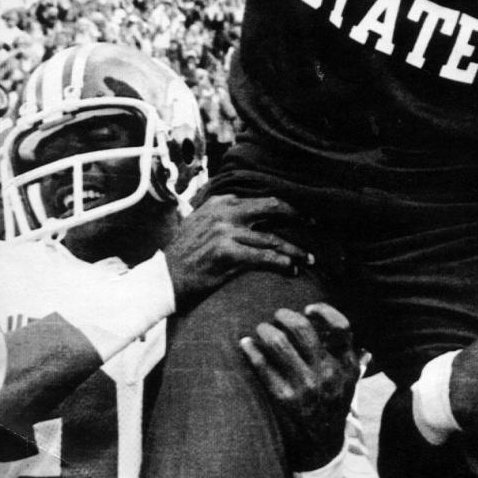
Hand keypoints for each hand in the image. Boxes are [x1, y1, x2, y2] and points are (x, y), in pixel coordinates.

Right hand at [163, 195, 310, 307]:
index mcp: (221, 201)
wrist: (163, 280)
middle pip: (272, 207)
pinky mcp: (228, 253)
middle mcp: (225, 212)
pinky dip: (283, 263)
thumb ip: (221, 211)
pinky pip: (265, 257)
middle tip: (314, 223)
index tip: (300, 212)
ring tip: (309, 257)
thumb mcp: (199, 221)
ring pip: (273, 238)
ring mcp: (226, 232)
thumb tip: (245, 206)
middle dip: (297, 215)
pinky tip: (292, 269)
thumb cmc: (184, 255)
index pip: (260, 197)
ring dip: (295, 249)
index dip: (283, 205)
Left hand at [240, 302, 361, 469]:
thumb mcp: (349, 380)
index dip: (323, 311)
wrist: (322, 447)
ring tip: (261, 328)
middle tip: (277, 315)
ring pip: (280, 344)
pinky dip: (252, 351)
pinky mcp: (285, 400)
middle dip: (285, 316)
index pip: (340, 326)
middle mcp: (329, 373)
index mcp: (347, 365)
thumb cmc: (333, 404)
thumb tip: (336, 327)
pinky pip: (263, 367)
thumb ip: (347, 355)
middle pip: (304, 330)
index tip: (308, 308)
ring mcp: (306, 387)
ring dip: (266, 330)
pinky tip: (246, 344)